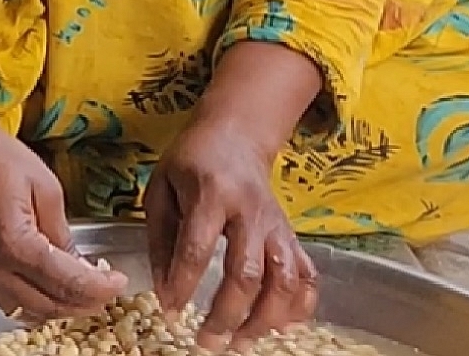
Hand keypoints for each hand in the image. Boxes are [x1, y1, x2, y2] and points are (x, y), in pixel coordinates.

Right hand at [0, 118, 127, 321]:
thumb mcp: (43, 185)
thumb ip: (63, 233)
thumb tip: (80, 266)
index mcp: (11, 242)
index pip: (67, 283)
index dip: (100, 288)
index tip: (119, 282)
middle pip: (50, 305)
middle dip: (85, 302)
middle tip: (107, 290)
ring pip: (28, 311)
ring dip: (60, 305)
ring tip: (83, 289)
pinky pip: (8, 301)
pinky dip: (34, 299)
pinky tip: (49, 284)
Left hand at [146, 117, 318, 350]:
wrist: (236, 134)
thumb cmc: (191, 162)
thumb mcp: (161, 189)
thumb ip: (161, 240)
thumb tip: (164, 290)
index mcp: (210, 195)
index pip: (197, 249)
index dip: (182, 285)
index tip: (170, 313)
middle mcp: (250, 212)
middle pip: (247, 273)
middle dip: (227, 315)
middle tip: (207, 343)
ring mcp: (277, 225)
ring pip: (283, 280)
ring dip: (264, 319)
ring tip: (240, 343)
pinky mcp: (292, 234)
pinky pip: (307, 275)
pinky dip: (299, 306)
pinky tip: (280, 327)